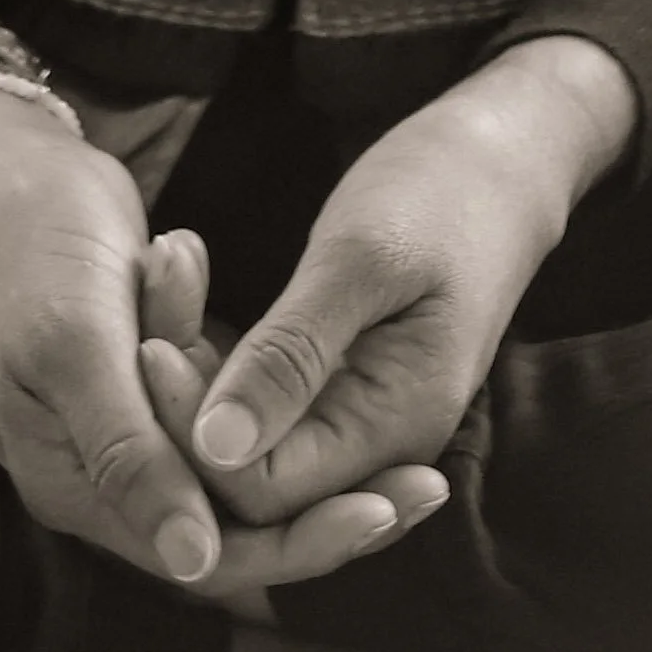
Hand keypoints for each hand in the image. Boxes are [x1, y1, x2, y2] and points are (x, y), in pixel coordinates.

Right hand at [0, 87, 442, 605]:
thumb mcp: (78, 345)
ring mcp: (130, 427)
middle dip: (325, 504)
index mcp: (78, 487)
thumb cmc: (34, 249)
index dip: (299, 540)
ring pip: (239, 462)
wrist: (6, 169)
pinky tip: (252, 304)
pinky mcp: (152, 382)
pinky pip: (226, 404)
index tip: (387, 504)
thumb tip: (193, 561)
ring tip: (353, 377)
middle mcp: (106, 476)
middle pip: (235, 523)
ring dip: (287, 415)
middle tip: (425, 482)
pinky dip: (251, 365)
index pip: (208, 554)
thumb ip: (131, 454)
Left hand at [186, 37, 637, 522]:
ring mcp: (361, 423)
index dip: (197, 433)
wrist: (500, 161)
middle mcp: (379, 449)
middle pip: (250, 482)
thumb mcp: (361, 258)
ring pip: (249, 446)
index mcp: (395, 426)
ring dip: (195, 380)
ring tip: (167, 280)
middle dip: (185, 411)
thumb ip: (294, 354)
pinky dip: (217, 362)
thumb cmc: (440, 191)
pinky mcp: (340, 390)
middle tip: (153, 311)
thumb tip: (215, 448)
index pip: (264, 490)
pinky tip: (187, 297)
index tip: (151, 343)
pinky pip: (263, 410)